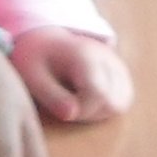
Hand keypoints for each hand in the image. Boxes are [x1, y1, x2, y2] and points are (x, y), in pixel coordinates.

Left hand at [11, 27, 132, 123]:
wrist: (45, 41)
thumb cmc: (36, 59)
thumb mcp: (34, 77)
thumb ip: (52, 97)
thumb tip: (71, 114)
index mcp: (86, 55)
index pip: (99, 94)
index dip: (82, 110)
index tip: (62, 107)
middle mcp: (108, 58)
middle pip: (113, 104)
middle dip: (89, 113)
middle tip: (65, 104)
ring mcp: (118, 65)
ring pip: (120, 105)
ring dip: (97, 112)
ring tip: (74, 100)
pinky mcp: (121, 74)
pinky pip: (122, 101)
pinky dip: (104, 108)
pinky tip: (85, 99)